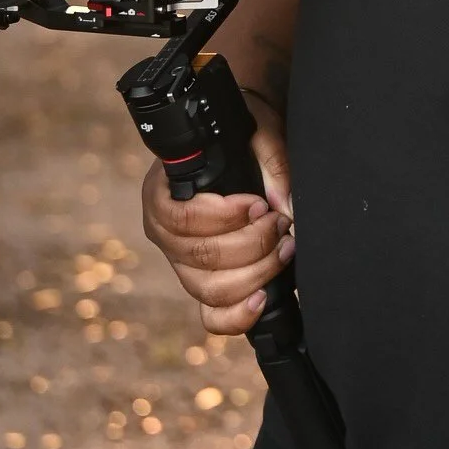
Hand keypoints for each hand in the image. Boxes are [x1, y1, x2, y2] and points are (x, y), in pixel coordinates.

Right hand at [140, 102, 293, 338]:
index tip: (259, 204)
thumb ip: (272, 163)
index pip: (182, 219)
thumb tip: (286, 208)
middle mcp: (164, 233)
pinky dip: (237, 316)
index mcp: (163, 194)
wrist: (242, 146)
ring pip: (209, 289)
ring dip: (255, 273)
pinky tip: (262, 298)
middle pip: (201, 257)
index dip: (225, 217)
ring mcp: (181, 263)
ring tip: (284, 248)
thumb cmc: (243, 137)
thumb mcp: (258, 132)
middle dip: (252, 245)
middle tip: (281, 224)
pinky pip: (211, 316)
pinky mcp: (202, 285)